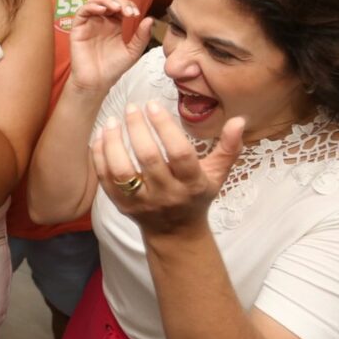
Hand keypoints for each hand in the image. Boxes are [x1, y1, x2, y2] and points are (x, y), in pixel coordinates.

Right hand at [67, 0, 151, 94]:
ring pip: (94, 1)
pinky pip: (82, 11)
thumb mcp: (133, 52)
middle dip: (120, 1)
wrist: (98, 82)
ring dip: (106, 0)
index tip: (136, 14)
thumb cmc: (113, 68)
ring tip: (117, 8)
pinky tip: (103, 10)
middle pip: (108, 0)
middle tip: (128, 11)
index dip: (128, 4)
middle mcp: (101, 21)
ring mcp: (89, 24)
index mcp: (114, 24)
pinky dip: (92, 6)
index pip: (120, 5)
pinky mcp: (78, 28)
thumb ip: (141, 36)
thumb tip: (150, 19)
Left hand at [93, 100, 245, 235]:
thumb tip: (239, 119)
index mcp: (192, 184)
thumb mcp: (217, 174)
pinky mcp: (122, 206)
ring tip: (112, 121)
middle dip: (138, 129)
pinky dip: (100, 157)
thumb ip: (229, 147)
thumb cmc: (197, 196)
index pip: (179, 153)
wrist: (175, 233)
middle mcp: (167, 195)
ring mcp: (142, 202)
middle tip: (132, 107)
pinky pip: (106, 181)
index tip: (153, 105)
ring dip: (114, 144)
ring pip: (122, 172)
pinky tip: (100, 137)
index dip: (165, 128)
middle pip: (149, 159)